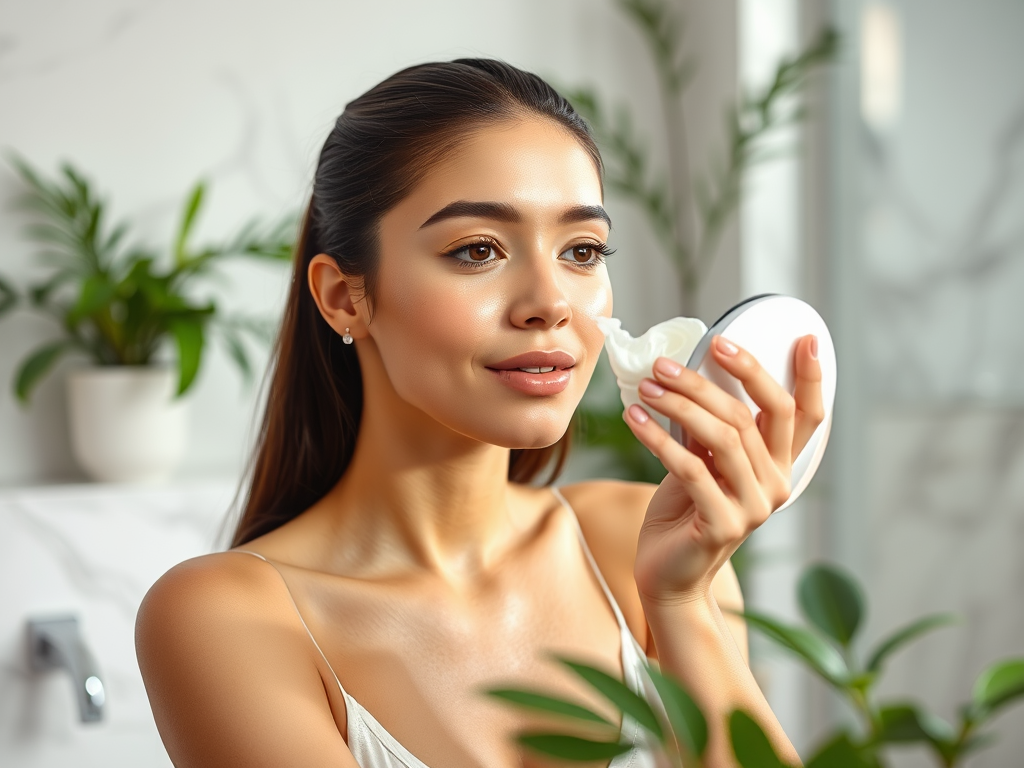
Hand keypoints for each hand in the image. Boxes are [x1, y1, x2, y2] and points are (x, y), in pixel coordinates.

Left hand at [626, 335, 823, 605]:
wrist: (669, 576)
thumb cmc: (684, 513)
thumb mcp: (704, 462)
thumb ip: (713, 430)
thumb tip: (693, 375)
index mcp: (779, 467)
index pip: (805, 417)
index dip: (809, 378)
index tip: (803, 337)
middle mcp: (776, 485)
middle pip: (756, 415)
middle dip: (721, 377)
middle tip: (671, 362)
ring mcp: (753, 507)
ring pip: (723, 436)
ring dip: (680, 404)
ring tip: (647, 387)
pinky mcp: (722, 524)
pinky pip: (691, 468)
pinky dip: (659, 438)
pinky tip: (635, 419)